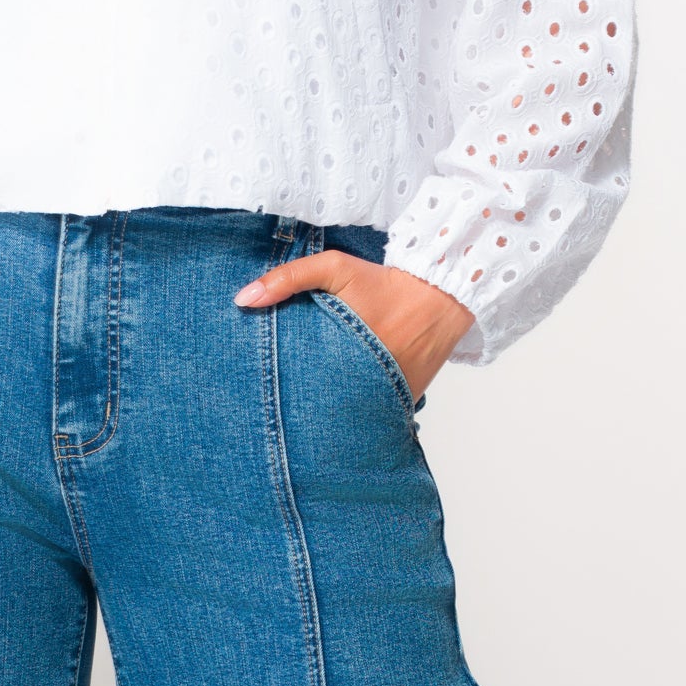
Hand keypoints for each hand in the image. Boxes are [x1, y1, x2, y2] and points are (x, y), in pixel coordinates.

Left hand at [232, 250, 473, 398]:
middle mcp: (366, 381)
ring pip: (349, 414)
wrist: (442, 293)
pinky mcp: (405, 400)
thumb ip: (289, 278)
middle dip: (301, 410)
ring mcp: (387, 395)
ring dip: (330, 414)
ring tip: (306, 417)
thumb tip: (242, 299)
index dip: (279, 392)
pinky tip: (342, 409)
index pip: (301, 387)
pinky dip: (360, 409)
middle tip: (275, 411)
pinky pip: (375, 411)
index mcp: (343, 354)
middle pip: (322, 408)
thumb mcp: (336, 268)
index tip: (261, 391)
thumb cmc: (384, 281)